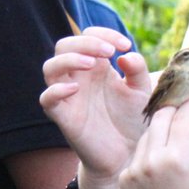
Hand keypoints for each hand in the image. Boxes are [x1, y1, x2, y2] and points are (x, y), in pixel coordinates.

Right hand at [41, 27, 151, 180]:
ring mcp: (69, 96)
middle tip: (108, 52)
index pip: (88, 35)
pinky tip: (75, 89)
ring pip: (50, 67)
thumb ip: (138, 70)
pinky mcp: (63, 117)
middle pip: (64, 45)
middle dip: (85, 42)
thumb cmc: (133, 120)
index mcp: (98, 66)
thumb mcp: (142, 91)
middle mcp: (79, 77)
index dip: (104, 33)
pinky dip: (56, 90)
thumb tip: (125, 55)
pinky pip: (47, 99)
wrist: (128, 155)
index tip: (124, 45)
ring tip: (92, 64)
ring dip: (69, 59)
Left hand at [119, 97, 188, 188]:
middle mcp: (154, 160)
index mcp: (180, 157)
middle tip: (181, 110)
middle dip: (172, 111)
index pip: (182, 116)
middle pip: (159, 118)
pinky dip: (148, 153)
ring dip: (159, 132)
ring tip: (172, 139)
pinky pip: (137, 155)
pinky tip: (159, 164)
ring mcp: (135, 170)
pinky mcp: (124, 180)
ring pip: (147, 135)